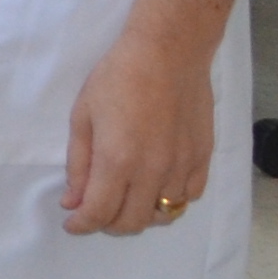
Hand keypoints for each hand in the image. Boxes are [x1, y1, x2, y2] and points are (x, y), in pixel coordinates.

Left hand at [63, 0, 226, 235]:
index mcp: (118, 161)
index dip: (82, 225)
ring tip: (126, 198)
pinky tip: (156, 186)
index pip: (100, 212)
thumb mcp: (83, 117)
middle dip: (108, 224)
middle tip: (95, 210)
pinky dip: (170, 200)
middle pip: (133, 221)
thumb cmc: (118, 78)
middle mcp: (154, 171)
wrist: (169, 53)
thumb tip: (73, 201)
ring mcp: (183, 167)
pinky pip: (189, 196)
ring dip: (141, 214)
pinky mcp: (204, 158)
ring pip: (164, 214)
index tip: (72, 224)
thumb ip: (79, 164)